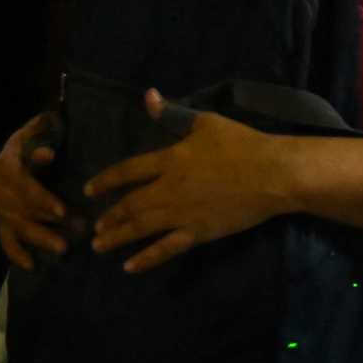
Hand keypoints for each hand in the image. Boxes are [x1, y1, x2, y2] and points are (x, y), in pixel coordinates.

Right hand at [0, 112, 70, 269]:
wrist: (12, 152)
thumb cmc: (33, 139)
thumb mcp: (35, 131)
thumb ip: (40, 133)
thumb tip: (49, 152)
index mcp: (7, 166)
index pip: (24, 187)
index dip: (42, 200)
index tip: (62, 211)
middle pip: (23, 211)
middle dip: (49, 223)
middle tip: (75, 232)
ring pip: (17, 228)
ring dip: (40, 239)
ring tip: (64, 249)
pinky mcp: (2, 222)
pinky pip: (6, 241)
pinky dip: (17, 254)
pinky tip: (32, 265)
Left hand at [87, 89, 289, 272]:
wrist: (272, 174)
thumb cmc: (242, 144)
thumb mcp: (206, 122)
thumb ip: (174, 113)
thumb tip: (148, 96)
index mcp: (170, 160)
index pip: (128, 170)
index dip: (106, 180)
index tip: (90, 189)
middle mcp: (168, 189)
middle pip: (130, 204)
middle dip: (109, 216)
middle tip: (94, 226)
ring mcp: (181, 214)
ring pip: (141, 228)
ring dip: (117, 237)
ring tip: (99, 245)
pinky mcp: (197, 232)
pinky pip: (166, 248)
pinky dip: (146, 259)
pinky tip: (129, 266)